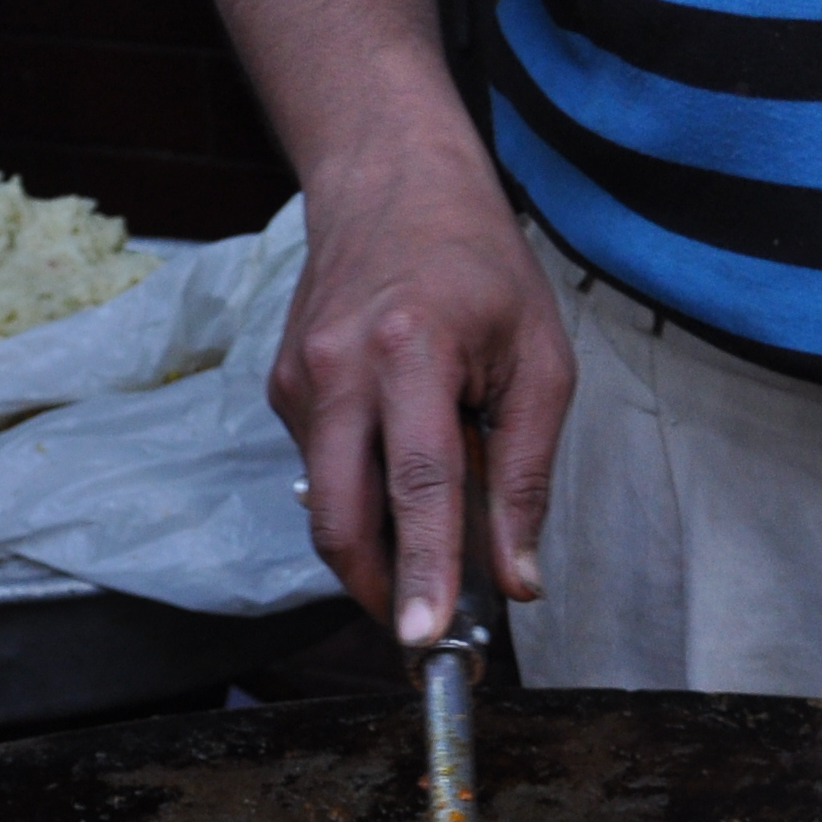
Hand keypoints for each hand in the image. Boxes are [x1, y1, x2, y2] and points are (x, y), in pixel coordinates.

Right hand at [268, 147, 569, 645]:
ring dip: (376, 549)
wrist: (389, 184)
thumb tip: (517, 577)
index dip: (422, 568)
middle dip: (381, 593)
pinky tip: (397, 469)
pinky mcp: (282, 390)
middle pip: (342, 519)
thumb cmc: (479, 267)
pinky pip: (323, 473)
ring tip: (428, 551)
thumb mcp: (538, 360)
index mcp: (411, 349)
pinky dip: (362, 497)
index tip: (424, 637)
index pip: (417, 483)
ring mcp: (299, 381)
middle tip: (425, 636)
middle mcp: (339, 368)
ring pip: (327, 507)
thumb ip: (526, 474)